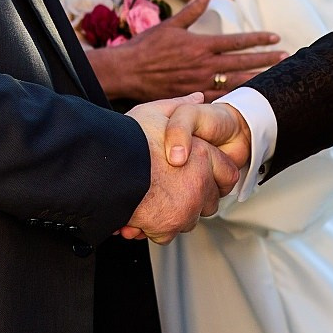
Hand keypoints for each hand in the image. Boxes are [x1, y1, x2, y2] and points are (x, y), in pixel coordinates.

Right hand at [85, 0, 285, 102]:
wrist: (126, 71)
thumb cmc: (145, 46)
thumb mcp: (170, 24)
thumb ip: (192, 10)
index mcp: (200, 45)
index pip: (237, 41)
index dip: (258, 39)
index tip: (276, 38)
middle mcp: (203, 65)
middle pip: (242, 62)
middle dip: (266, 60)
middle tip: (286, 58)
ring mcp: (199, 84)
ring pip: (235, 82)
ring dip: (257, 79)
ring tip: (275, 79)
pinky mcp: (191, 97)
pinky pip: (219, 99)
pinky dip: (236, 99)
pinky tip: (250, 100)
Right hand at [120, 95, 239, 241]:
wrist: (105, 165)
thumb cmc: (127, 140)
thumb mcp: (155, 112)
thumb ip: (180, 106)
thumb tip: (198, 97)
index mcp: (202, 155)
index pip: (227, 174)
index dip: (215, 178)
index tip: (201, 180)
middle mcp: (199, 182)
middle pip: (208, 202)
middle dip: (192, 199)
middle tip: (169, 191)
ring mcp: (187, 206)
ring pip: (187, 220)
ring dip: (172, 214)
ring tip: (150, 200)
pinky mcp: (169, 225)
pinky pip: (167, 234)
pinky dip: (153, 228)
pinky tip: (140, 215)